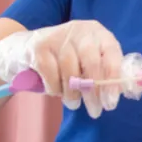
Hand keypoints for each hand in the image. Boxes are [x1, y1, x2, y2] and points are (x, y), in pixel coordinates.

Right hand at [0, 20, 123, 117]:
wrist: (24, 48)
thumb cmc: (65, 59)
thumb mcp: (86, 61)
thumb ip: (103, 73)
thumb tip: (117, 94)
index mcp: (98, 32)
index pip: (112, 53)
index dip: (113, 79)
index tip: (111, 103)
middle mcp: (80, 30)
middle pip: (92, 62)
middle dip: (94, 90)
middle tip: (95, 111)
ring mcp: (59, 36)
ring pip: (71, 69)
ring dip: (73, 92)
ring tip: (74, 104)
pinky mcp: (39, 45)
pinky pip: (51, 72)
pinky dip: (55, 87)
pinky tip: (57, 93)